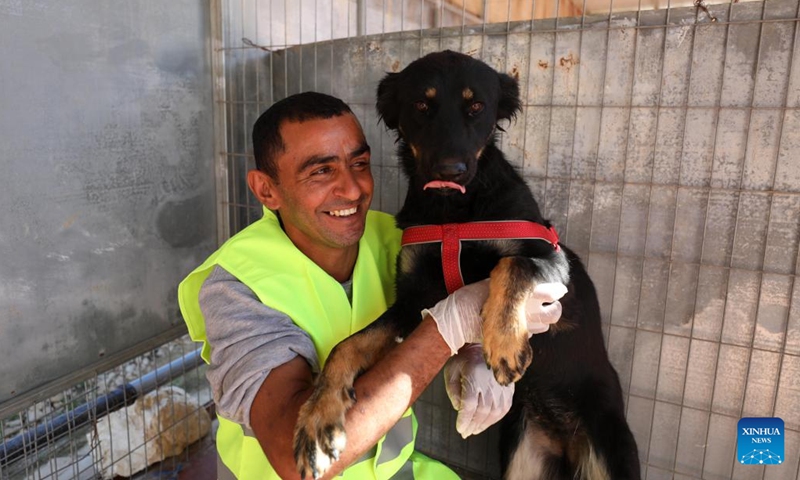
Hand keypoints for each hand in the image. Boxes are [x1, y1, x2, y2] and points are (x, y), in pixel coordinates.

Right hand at [424, 279, 567, 354]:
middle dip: (556, 309)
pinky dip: (529, 329)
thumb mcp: (494, 283)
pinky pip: (530, 334)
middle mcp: (527, 311)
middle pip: (554, 313)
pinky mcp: (515, 339)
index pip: (552, 292)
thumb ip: (511, 285)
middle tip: (552, 304)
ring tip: (535, 315)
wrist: (461, 318)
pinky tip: (520, 324)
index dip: (558, 291)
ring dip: (542, 320)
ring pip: (544, 326)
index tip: (560, 290)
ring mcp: (522, 326)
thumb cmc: (473, 296)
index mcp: (524, 292)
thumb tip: (522, 282)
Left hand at [444, 344, 512, 437]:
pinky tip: (487, 422)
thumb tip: (459, 409)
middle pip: (482, 411)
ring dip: (484, 424)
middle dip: (473, 425)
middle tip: (465, 433)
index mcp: (474, 376)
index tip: (460, 429)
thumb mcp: (451, 371)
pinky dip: (495, 418)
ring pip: (494, 412)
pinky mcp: (508, 388)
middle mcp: (489, 382)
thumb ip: (452, 390)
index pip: (469, 404)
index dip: (464, 419)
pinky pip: (504, 408)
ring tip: (474, 430)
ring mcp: (501, 385)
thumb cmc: (463, 358)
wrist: (483, 345)